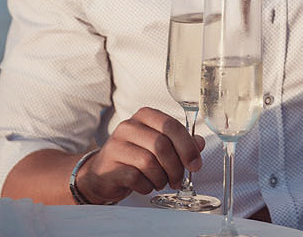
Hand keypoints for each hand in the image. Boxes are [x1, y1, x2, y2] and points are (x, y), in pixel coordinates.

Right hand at [75, 107, 206, 204]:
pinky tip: (147, 185)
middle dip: (176, 166)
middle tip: (179, 180)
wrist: (103, 174)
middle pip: (161, 145)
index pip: (171, 126)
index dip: (187, 147)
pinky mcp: (109, 166)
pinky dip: (147, 186)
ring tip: (161, 182)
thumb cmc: (135, 157)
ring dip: (161, 178)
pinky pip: (136, 178)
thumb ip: (180, 142)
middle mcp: (129, 126)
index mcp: (145, 116)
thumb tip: (199, 143)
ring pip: (149, 162)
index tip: (195, 164)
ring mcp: (116, 145)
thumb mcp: (159, 145)